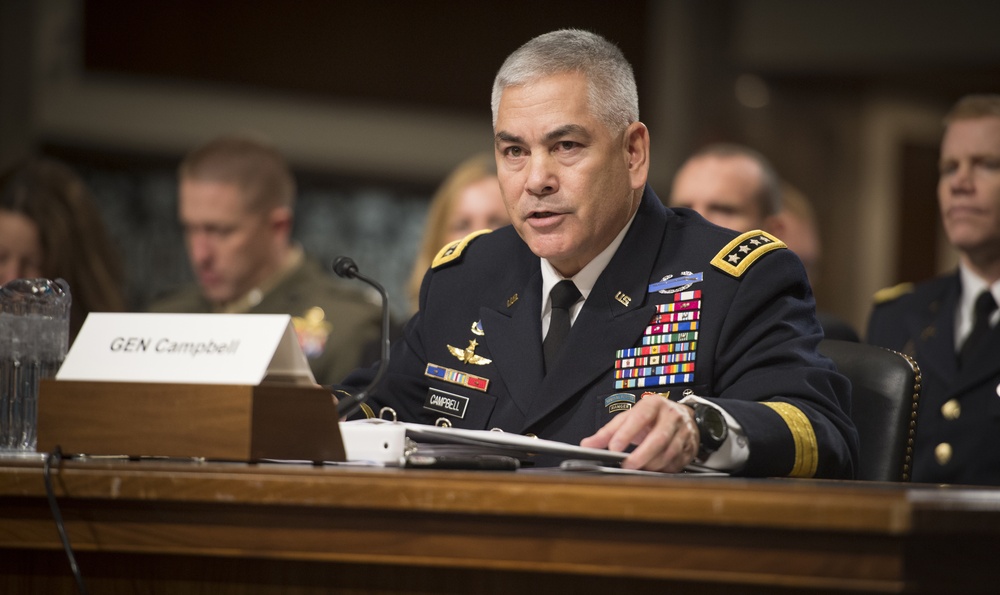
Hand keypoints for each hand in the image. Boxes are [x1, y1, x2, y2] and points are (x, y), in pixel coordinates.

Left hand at [580, 395, 699, 471]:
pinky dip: (663, 469)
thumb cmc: (651, 418)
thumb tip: (587, 445)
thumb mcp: (628, 418)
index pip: (640, 417)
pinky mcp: (691, 447)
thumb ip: (608, 432)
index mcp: (653, 404)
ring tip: (638, 469)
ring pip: (669, 453)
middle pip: (658, 438)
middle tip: (626, 466)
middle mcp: (671, 416)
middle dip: (641, 455)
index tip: (614, 448)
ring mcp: (684, 431)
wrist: (681, 416)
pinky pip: (677, 462)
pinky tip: (653, 470)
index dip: (626, 434)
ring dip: (651, 465)